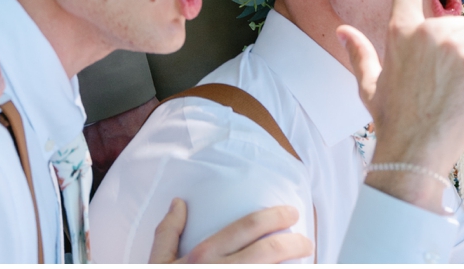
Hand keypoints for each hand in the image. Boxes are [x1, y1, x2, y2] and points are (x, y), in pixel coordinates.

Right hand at [148, 198, 310, 263]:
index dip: (274, 217)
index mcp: (203, 257)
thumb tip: (179, 202)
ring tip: (307, 266)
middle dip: (294, 244)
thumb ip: (167, 232)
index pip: (247, 227)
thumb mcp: (156, 264)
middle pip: (268, 253)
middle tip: (307, 242)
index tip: (291, 214)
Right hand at [338, 0, 463, 210]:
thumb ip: (360, 53)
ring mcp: (451, 43)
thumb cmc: (393, 121)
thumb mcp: (370, 85)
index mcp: (399, 31)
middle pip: (461, 20)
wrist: (414, 153)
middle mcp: (425, 30)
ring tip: (459, 87)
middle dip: (463, 47)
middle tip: (447, 83)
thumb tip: (342, 30)